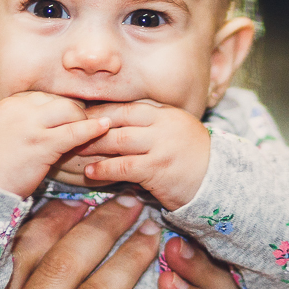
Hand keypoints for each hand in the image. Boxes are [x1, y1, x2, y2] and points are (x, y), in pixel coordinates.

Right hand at [0, 91, 109, 196]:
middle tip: (86, 124)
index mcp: (9, 103)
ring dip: (85, 120)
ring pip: (70, 110)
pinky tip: (105, 128)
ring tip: (99, 128)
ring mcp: (31, 125)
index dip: (60, 108)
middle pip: (60, 100)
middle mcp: (20, 108)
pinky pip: (74, 132)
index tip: (70, 118)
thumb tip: (39, 120)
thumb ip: (17, 120)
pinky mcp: (42, 144)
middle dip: (75, 111)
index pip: (45, 96)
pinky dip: (92, 129)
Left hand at [80, 100, 210, 209]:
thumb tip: (114, 122)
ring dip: (93, 146)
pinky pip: (124, 166)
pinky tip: (91, 172)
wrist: (219, 181)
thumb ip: (150, 125)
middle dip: (91, 127)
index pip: (125, 107)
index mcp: (164, 112)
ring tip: (75, 152)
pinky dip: (104, 168)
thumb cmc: (192, 158)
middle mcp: (162, 124)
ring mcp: (161, 145)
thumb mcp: (173, 132)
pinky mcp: (158, 168)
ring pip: (118, 140)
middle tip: (69, 133)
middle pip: (118, 120)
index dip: (100, 112)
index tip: (80, 118)